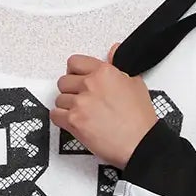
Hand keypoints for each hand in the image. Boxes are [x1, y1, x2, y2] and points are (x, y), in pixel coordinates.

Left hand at [50, 43, 159, 169]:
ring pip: (59, 99)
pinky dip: (61, 119)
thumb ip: (119, 66)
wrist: (139, 144)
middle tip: (79, 98)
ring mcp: (80, 103)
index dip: (75, 72)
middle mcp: (90, 85)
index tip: (77, 78)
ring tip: (80, 113)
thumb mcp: (136, 84)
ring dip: (66, 106)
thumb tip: (113, 52)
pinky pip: (55, 115)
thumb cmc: (139, 120)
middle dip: (70, 90)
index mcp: (104, 72)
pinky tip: (72, 121)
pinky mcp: (74, 121)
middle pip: (64, 81)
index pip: (75, 62)